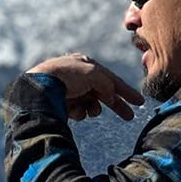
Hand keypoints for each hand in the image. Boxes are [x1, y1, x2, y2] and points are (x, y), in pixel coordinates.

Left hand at [26, 54, 143, 122]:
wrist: (39, 87)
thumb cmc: (67, 76)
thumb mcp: (93, 75)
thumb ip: (107, 84)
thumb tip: (111, 96)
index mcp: (86, 65)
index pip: (111, 79)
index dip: (126, 91)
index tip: (140, 102)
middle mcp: (79, 76)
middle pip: (103, 92)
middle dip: (116, 104)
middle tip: (130, 116)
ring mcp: (70, 90)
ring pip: (90, 104)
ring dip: (93, 109)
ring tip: (89, 111)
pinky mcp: (62, 103)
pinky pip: (78, 111)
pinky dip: (79, 112)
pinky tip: (73, 112)